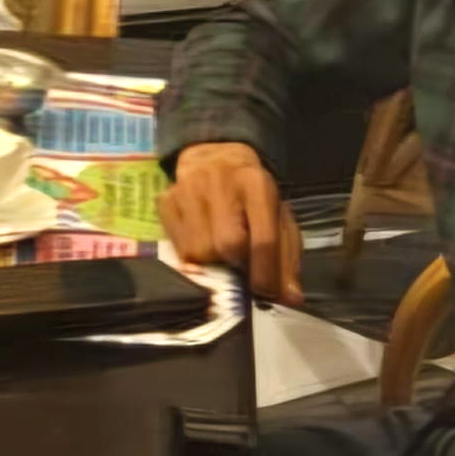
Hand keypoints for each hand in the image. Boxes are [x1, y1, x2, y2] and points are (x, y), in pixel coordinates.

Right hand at [159, 142, 303, 305]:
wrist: (215, 157)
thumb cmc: (251, 193)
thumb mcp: (277, 216)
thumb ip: (286, 257)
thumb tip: (289, 298)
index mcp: (255, 182)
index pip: (262, 238)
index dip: (265, 274)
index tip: (266, 295)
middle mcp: (218, 181)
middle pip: (226, 245)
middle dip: (236, 266)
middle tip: (241, 267)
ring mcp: (187, 189)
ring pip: (198, 251)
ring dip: (212, 263)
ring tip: (220, 253)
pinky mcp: (165, 199)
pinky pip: (176, 247)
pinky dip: (192, 256)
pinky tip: (202, 242)